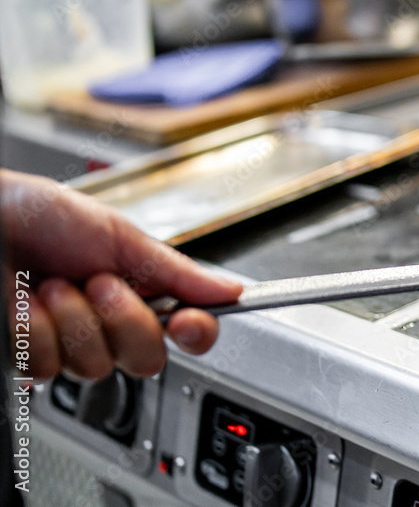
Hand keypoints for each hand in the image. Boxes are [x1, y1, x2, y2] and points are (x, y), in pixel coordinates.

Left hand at [3, 169, 241, 380]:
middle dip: (122, 319)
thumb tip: (229, 290)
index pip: (189, 331)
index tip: (187, 321)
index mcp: (142, 293)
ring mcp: (70, 346)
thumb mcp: (118, 235)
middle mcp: (111, 325)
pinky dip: (34, 330)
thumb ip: (175, 270)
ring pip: (96, 366)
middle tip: (97, 281)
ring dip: (71, 319)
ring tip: (49, 284)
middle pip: (148, 359)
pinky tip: (25, 303)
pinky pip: (47, 367)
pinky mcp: (29, 358)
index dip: (196, 333)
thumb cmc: (41, 216)